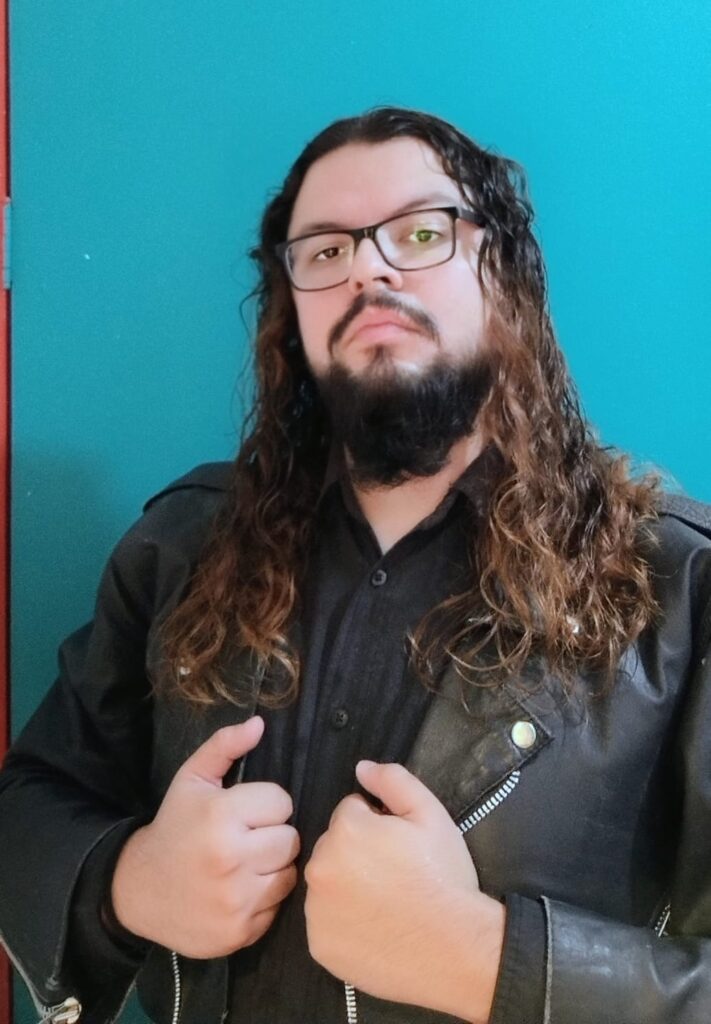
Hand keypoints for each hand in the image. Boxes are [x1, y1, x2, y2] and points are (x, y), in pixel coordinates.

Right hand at [111, 717, 299, 957]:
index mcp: (220, 816)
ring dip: (272, 867)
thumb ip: (225, 746)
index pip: (281, 802)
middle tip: (246, 839)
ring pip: (289, 873)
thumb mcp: (191, 779)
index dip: (265, 805)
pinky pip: (277, 907)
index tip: (243, 813)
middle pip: (291, 839)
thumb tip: (259, 724)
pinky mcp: (240, 931)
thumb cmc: (173, 827)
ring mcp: (236, 900)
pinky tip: (239, 891)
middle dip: (272, 836)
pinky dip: (263, 899)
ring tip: (245, 864)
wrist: (137, 890)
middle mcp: (230, 859)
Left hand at [304, 760, 503, 1020]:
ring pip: (327, 883)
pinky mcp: (319, 945)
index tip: (399, 847)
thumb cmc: (443, 876)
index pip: (351, 812)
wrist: (454, 949)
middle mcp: (320, 867)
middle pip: (334, 846)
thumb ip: (393, 781)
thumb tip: (361, 768)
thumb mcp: (431, 815)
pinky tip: (373, 929)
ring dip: (346, 886)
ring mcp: (316, 910)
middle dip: (357, 853)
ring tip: (385, 903)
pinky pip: (325, 922)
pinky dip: (342, 923)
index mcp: (345, 830)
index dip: (378, 825)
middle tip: (394, 875)